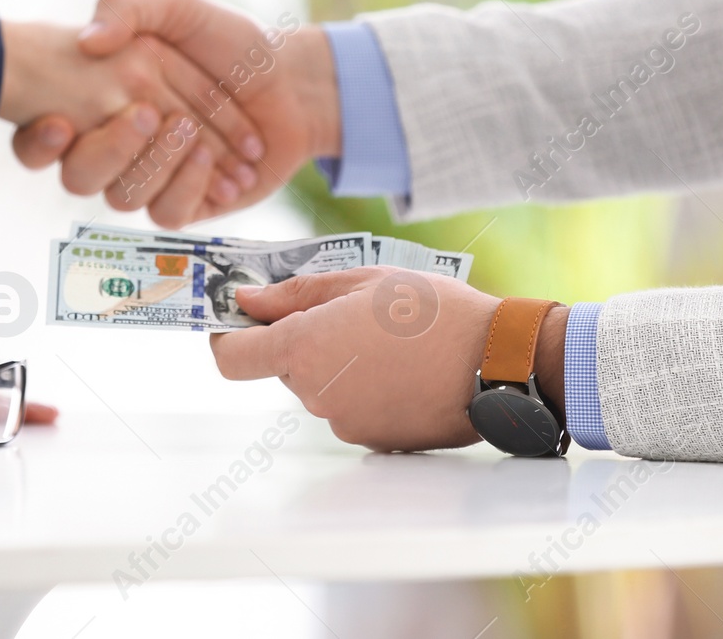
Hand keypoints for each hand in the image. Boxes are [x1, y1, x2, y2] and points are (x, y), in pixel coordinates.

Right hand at [0, 20, 264, 223]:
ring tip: (189, 129)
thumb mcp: (177, 8)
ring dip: (155, 165)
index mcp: (95, 103)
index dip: (38, 142)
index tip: (59, 122)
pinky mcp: (185, 204)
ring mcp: (148, 180)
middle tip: (145, 114)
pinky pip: (167, 215)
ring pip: (121, 199)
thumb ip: (127, 8)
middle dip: (107, 151)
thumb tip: (88, 39)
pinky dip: (189, 186)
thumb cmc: (228, 40)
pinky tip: (217, 162)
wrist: (290, 78)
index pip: (41, 137)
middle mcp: (114, 148)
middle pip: (77, 176)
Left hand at [210, 267, 567, 452]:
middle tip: (349, 311)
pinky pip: (351, 408)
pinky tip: (403, 366)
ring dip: (339, 363)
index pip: (231, 357)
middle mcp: (315, 394)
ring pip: (321, 387)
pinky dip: (366, 387)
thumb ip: (295, 293)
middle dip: (303, 339)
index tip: (236, 316)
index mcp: (303, 348)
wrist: (497, 360)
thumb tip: (246, 300)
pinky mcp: (374, 440)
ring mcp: (344, 423)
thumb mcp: (361, 280)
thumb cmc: (432, 310)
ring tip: (389, 337)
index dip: (225, 335)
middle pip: (284, 367)